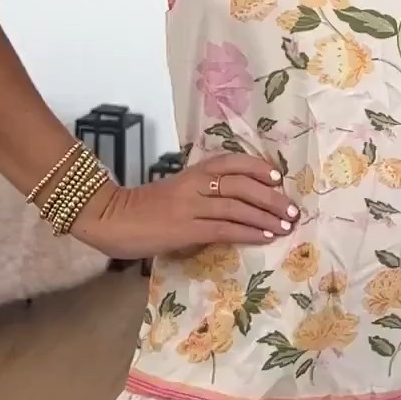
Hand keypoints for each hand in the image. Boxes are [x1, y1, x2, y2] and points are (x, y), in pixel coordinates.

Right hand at [73, 152, 300, 260]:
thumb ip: (201, 195)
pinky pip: (224, 228)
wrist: (108, 218)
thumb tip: (235, 208)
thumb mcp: (175, 193)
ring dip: (266, 216)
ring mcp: (189, 206)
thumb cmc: (142, 209)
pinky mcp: (185, 229)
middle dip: (271, 197)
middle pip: (240, 184)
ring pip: (236, 206)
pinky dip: (248, 232)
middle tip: (292, 209)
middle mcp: (193, 185)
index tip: (278, 177)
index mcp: (191, 173)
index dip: (256, 167)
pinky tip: (265, 237)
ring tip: (286, 225)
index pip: (230, 163)